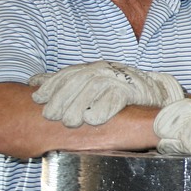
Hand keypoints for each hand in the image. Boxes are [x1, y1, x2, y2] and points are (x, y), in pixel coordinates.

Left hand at [31, 61, 184, 127]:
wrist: (157, 91)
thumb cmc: (120, 91)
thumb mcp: (93, 82)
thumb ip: (67, 82)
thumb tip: (34, 82)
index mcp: (93, 68)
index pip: (68, 74)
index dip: (51, 85)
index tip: (37, 99)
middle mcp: (104, 70)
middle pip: (78, 81)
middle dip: (61, 98)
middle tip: (51, 116)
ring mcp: (119, 78)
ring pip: (94, 88)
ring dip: (78, 105)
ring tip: (69, 122)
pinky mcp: (133, 90)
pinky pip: (116, 98)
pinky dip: (103, 109)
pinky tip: (93, 120)